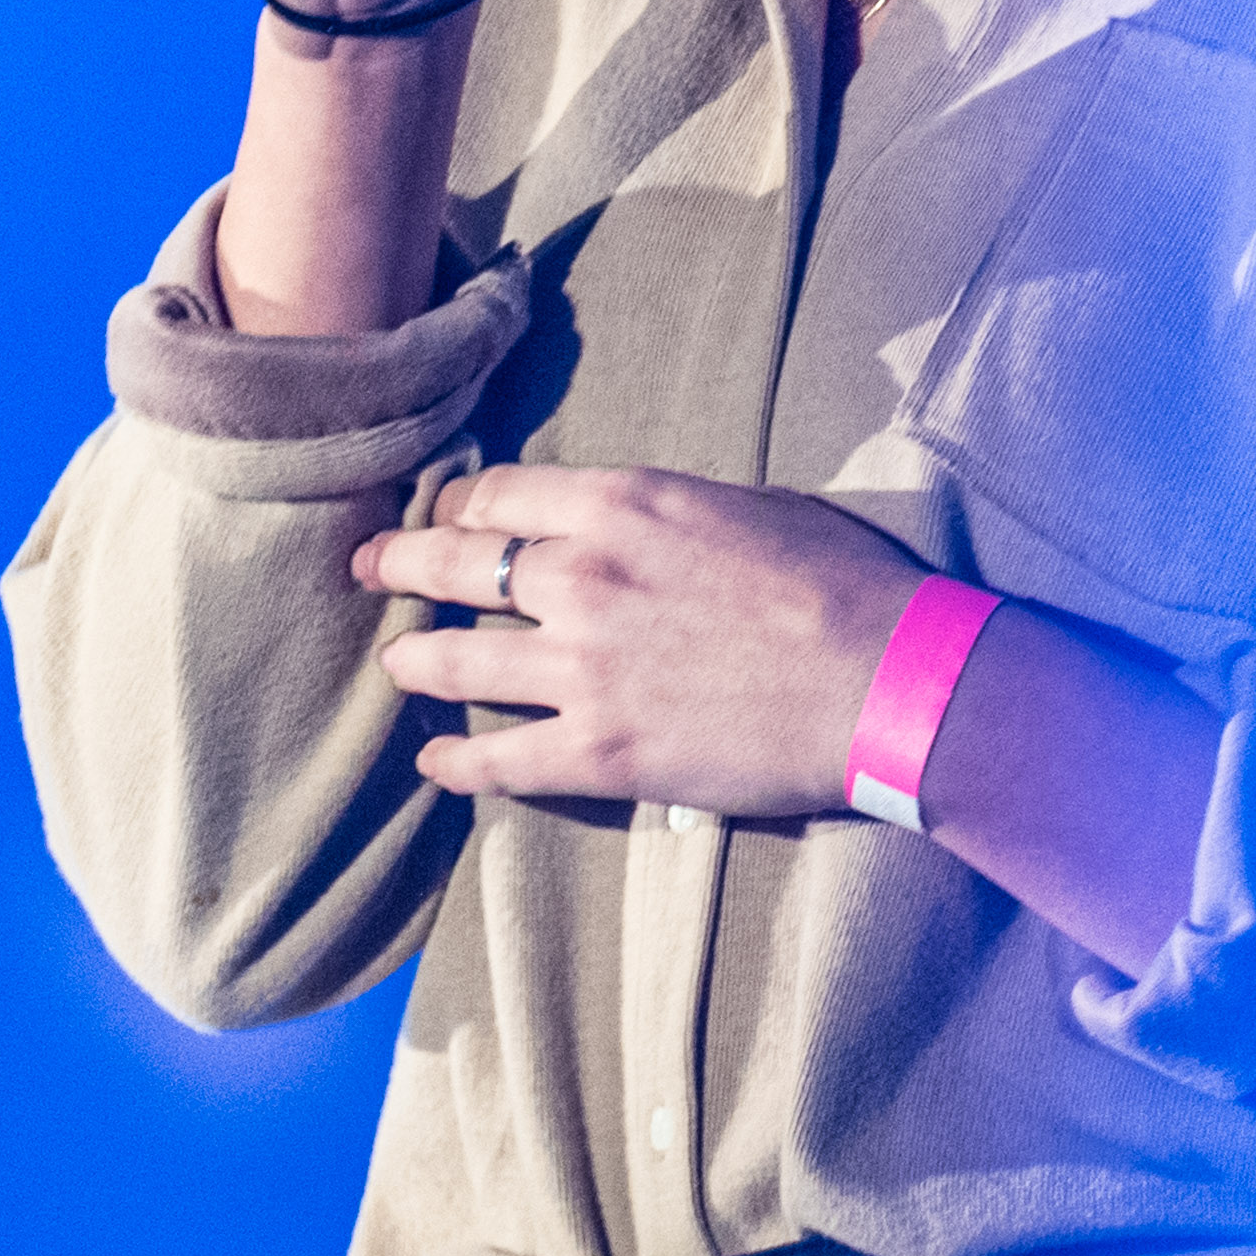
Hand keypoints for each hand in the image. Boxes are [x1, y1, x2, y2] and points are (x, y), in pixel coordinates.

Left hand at [355, 461, 929, 818]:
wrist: (884, 680)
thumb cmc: (841, 583)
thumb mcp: (743, 507)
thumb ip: (663, 514)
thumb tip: (633, 525)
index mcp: (618, 506)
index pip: (498, 493)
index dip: (461, 504)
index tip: (447, 515)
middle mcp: (580, 576)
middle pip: (455, 562)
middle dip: (402, 563)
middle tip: (371, 568)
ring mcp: (580, 667)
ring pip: (455, 656)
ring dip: (415, 658)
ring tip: (396, 662)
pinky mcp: (597, 750)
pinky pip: (497, 757)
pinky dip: (455, 761)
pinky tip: (435, 762)